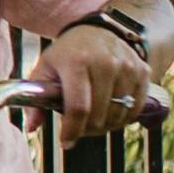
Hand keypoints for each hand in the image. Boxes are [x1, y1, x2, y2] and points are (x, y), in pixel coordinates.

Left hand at [40, 21, 166, 141]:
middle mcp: (105, 62)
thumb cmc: (66, 54)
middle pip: (100, 115)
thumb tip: (30, 128)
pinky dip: (123, 117)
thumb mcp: (44, 69)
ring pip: (119, 115)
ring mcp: (127, 66)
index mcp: (77, 61)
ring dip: (105, 126)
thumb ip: (35, 99)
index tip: (66, 143)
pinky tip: (110, 113)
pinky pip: (136, 107)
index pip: (78, 107)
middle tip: (78, 130)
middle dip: (86, 130)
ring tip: (93, 121)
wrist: (94, 29)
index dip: (72, 131)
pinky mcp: (142, 71)